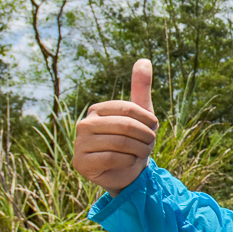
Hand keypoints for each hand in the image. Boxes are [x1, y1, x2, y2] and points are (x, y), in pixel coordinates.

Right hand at [73, 59, 158, 195]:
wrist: (128, 171)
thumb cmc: (135, 140)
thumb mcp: (142, 114)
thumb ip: (141, 88)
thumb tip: (144, 60)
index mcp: (98, 109)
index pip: (130, 109)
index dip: (148, 121)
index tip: (153, 129)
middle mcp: (84, 123)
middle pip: (126, 126)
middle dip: (146, 138)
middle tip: (147, 145)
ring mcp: (80, 143)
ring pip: (121, 143)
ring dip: (139, 151)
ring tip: (139, 154)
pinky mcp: (80, 162)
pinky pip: (112, 158)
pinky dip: (128, 162)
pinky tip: (127, 163)